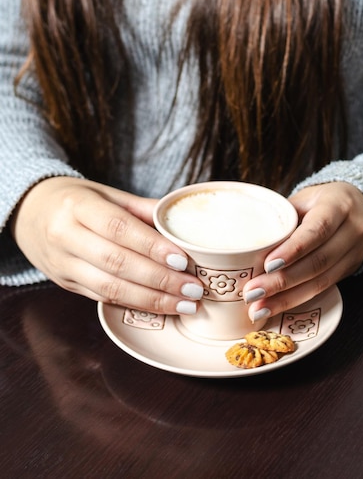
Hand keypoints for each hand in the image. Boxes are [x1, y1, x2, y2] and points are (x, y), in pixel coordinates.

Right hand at [11, 177, 202, 313]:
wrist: (30, 213)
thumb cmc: (76, 200)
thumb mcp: (106, 193)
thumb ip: (142, 208)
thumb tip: (182, 221)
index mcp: (77, 206)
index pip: (118, 228)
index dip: (151, 246)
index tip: (182, 259)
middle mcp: (65, 236)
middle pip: (116, 263)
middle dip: (159, 280)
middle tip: (193, 288)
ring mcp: (63, 264)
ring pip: (109, 288)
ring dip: (152, 300)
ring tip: (185, 304)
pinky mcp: (65, 284)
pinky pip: (103, 298)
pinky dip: (135, 304)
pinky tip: (161, 306)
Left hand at [243, 182, 362, 320]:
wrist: (362, 207)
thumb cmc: (321, 200)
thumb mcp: (304, 199)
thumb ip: (283, 217)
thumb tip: (247, 241)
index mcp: (338, 206)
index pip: (317, 230)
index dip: (294, 249)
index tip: (268, 264)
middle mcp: (352, 231)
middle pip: (318, 262)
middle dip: (282, 281)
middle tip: (252, 293)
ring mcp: (353, 254)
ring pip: (320, 281)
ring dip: (286, 298)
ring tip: (258, 308)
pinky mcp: (348, 272)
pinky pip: (322, 289)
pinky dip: (296, 300)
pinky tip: (274, 307)